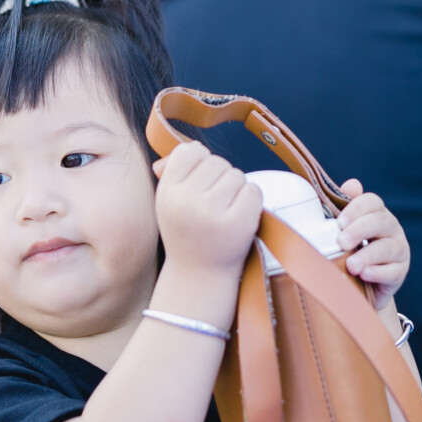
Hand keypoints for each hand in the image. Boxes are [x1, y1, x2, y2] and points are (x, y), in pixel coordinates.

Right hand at [152, 141, 262, 276]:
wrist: (198, 275)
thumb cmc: (186, 233)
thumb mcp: (168, 202)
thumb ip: (174, 171)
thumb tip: (190, 146)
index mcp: (167, 192)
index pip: (189, 151)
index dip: (199, 162)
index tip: (199, 181)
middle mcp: (187, 201)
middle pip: (216, 162)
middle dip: (219, 177)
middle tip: (214, 202)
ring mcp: (214, 212)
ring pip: (236, 174)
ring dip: (236, 189)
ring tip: (225, 210)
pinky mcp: (239, 223)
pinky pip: (253, 190)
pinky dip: (251, 200)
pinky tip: (239, 216)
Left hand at [336, 179, 409, 308]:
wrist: (361, 283)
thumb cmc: (351, 250)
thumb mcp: (344, 229)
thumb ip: (344, 206)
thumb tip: (351, 184)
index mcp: (376, 214)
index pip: (372, 202)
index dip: (357, 208)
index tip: (339, 222)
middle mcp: (391, 229)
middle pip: (380, 222)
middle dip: (359, 230)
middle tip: (341, 242)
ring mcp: (398, 250)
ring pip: (388, 248)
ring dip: (367, 255)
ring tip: (351, 265)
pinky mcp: (400, 272)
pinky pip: (393, 271)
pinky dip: (378, 273)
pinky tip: (364, 274)